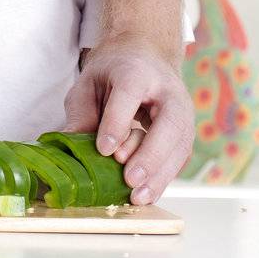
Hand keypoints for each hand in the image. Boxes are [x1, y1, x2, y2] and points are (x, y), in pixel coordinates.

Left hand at [64, 34, 193, 204]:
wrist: (146, 60)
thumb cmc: (113, 74)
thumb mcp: (89, 83)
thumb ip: (81, 111)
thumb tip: (72, 144)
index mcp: (137, 70)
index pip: (130, 91)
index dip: (118, 120)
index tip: (105, 150)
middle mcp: (167, 90)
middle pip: (168, 121)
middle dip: (150, 154)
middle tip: (129, 179)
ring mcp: (183, 112)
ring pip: (180, 144)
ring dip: (159, 174)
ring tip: (137, 197)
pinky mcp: (186, 133)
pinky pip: (180, 158)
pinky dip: (164, 179)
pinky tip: (147, 195)